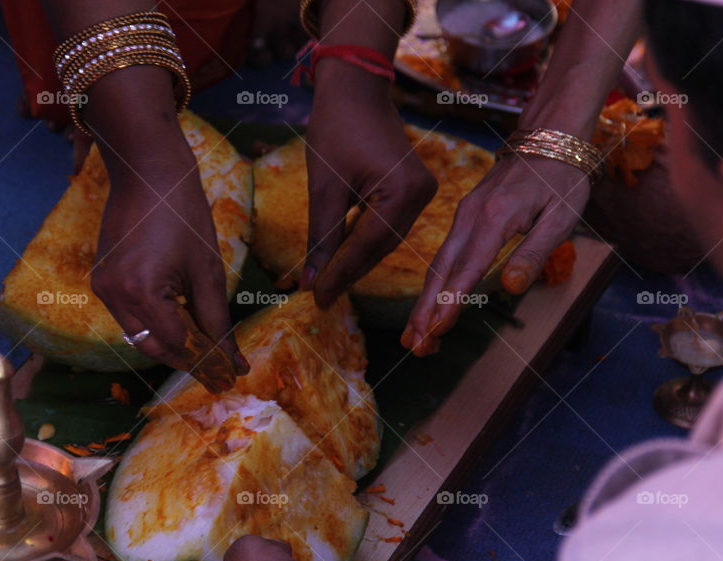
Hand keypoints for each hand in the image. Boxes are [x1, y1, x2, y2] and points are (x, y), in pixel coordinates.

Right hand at [90, 140, 247, 391]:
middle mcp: (114, 297)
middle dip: (188, 358)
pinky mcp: (101, 281)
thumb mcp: (207, 271)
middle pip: (154, 348)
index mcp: (142, 293)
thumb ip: (217, 321)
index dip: (206, 362)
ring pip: (140, 336)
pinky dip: (154, 322)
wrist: (147, 173)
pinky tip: (179, 315)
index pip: (178, 346)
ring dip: (170, 341)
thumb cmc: (183, 214)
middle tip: (221, 365)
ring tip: (204, 341)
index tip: (231, 373)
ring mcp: (102, 289)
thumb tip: (233, 362)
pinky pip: (129, 317)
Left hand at [303, 79, 437, 308]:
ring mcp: (422, 191)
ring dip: (358, 260)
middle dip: (349, 272)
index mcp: (403, 191)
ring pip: (386, 239)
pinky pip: (389, 225)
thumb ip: (322, 236)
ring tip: (328, 283)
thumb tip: (311, 280)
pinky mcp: (414, 189)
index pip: (367, 245)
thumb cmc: (336, 128)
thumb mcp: (324, 186)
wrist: (356, 89)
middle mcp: (421, 194)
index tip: (317, 298)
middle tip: (320, 296)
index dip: (341, 274)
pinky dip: (366, 241)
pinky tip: (344, 257)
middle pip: (380, 246)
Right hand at [402, 155, 590, 355]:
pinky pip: (444, 255)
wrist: (550, 138)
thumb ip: (534, 252)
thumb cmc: (562, 179)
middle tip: (415, 346)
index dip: (451, 302)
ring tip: (415, 336)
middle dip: (425, 311)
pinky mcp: (464, 217)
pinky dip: (434, 284)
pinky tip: (430, 305)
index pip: (467, 268)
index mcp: (495, 218)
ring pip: (437, 265)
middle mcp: (470, 216)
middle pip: (440, 271)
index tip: (437, 330)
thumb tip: (510, 287)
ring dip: (424, 303)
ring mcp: (464, 216)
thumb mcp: (562, 217)